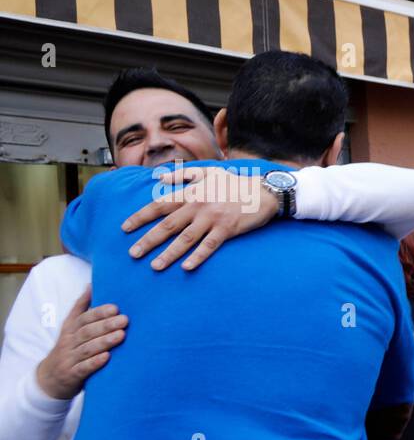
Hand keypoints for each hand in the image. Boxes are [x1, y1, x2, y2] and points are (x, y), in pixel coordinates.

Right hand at [34, 286, 127, 399]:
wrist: (49, 378)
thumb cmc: (67, 348)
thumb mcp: (69, 327)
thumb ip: (81, 307)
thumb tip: (91, 285)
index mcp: (70, 329)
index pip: (83, 318)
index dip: (98, 313)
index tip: (115, 307)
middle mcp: (69, 342)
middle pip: (87, 332)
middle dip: (106, 325)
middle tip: (124, 320)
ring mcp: (69, 359)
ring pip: (87, 348)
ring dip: (104, 341)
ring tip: (121, 335)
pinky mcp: (72, 375)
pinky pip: (83, 368)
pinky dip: (94, 362)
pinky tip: (107, 357)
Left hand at [122, 166, 278, 270]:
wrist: (262, 191)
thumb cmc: (233, 183)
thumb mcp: (207, 172)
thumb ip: (182, 175)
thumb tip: (158, 178)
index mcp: (190, 192)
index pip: (159, 205)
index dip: (141, 217)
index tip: (125, 228)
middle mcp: (198, 206)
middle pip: (168, 226)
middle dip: (148, 240)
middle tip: (133, 254)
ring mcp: (212, 218)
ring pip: (185, 238)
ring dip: (169, 253)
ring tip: (154, 266)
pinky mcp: (227, 229)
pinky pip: (209, 245)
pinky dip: (197, 256)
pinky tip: (186, 267)